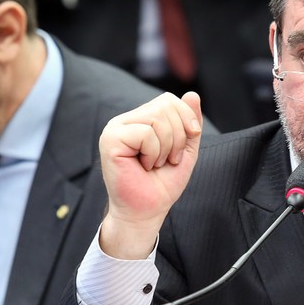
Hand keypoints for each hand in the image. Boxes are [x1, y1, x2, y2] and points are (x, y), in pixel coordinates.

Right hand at [98, 91, 203, 258]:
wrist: (147, 210)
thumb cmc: (162, 183)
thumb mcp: (186, 148)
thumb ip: (190, 123)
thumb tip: (192, 94)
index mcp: (140, 119)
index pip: (169, 100)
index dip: (186, 120)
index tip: (183, 149)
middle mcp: (125, 120)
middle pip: (165, 106)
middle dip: (178, 137)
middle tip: (168, 160)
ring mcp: (115, 129)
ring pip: (158, 119)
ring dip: (167, 148)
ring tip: (155, 164)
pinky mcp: (110, 140)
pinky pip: (146, 134)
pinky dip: (154, 153)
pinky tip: (144, 166)